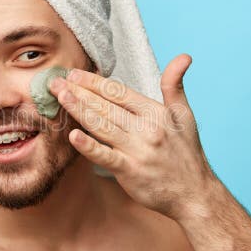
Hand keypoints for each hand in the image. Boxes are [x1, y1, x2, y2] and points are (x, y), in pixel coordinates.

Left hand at [49, 54, 217, 218]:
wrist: (194, 194)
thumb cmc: (186, 153)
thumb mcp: (184, 115)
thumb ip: (175, 85)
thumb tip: (183, 57)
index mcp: (155, 112)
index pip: (119, 92)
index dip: (94, 82)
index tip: (74, 74)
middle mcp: (146, 128)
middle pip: (105, 105)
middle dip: (78, 91)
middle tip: (56, 81)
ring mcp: (137, 149)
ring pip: (101, 125)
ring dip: (78, 109)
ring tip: (60, 97)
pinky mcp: (129, 171)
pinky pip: (105, 156)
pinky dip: (88, 146)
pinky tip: (73, 135)